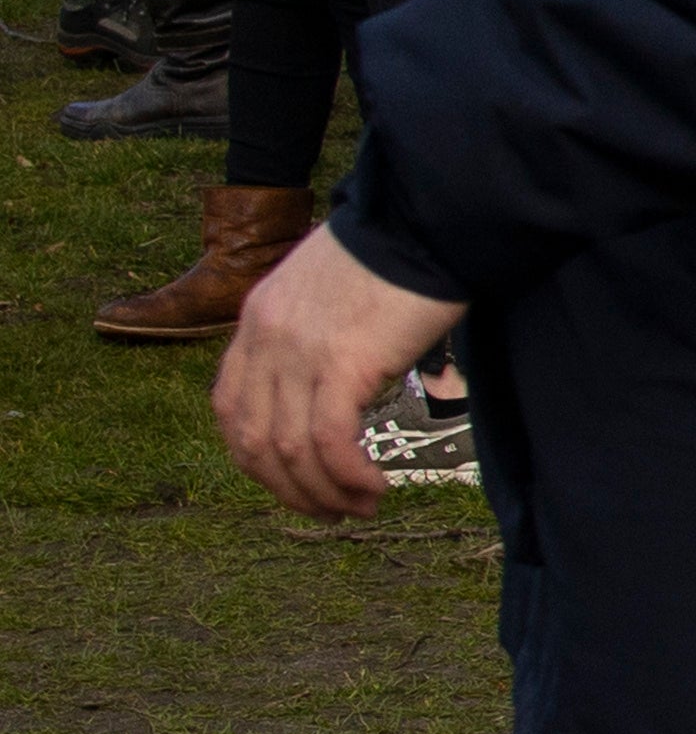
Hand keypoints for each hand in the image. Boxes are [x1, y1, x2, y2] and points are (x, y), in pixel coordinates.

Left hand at [215, 230, 462, 519]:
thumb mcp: (330, 291)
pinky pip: (328, 440)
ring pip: (289, 449)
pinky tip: (374, 487)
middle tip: (331, 511)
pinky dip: (347, 476)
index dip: (258, 458)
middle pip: (253, 440)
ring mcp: (298, 352)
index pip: (230, 408)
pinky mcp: (342, 364)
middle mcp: (266, 339)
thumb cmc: (397, 253)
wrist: (427, 222)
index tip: (297, 481)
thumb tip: (335, 380)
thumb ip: (313, 331)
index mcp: (257, 320)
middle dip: (290, 489)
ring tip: (360, 506)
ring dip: (323, 492)